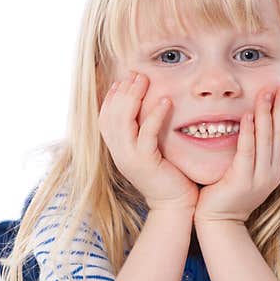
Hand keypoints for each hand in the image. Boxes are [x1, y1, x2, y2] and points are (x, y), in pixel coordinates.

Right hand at [98, 70, 199, 211]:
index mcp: (118, 150)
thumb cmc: (169, 176)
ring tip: (145, 81)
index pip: (105, 118)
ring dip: (133, 98)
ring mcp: (129, 159)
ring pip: (123, 122)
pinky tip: (165, 101)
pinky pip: (146, 134)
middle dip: (122, 92)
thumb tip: (148, 108)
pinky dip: (154, 115)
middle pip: (111, 116)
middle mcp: (118, 154)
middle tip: (136, 74)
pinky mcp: (145, 163)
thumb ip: (145, 132)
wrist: (174, 206)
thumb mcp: (151, 151)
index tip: (123, 80)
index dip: (111, 98)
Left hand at [194, 84, 279, 224]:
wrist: (219, 223)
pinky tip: (249, 115)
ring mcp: (259, 177)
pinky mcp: (242, 180)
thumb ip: (255, 154)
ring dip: (267, 114)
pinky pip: (247, 151)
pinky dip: (249, 132)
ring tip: (267, 93)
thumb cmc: (229, 195)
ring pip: (266, 140)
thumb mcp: (248, 173)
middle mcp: (272, 173)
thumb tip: (256, 130)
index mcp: (276, 170)